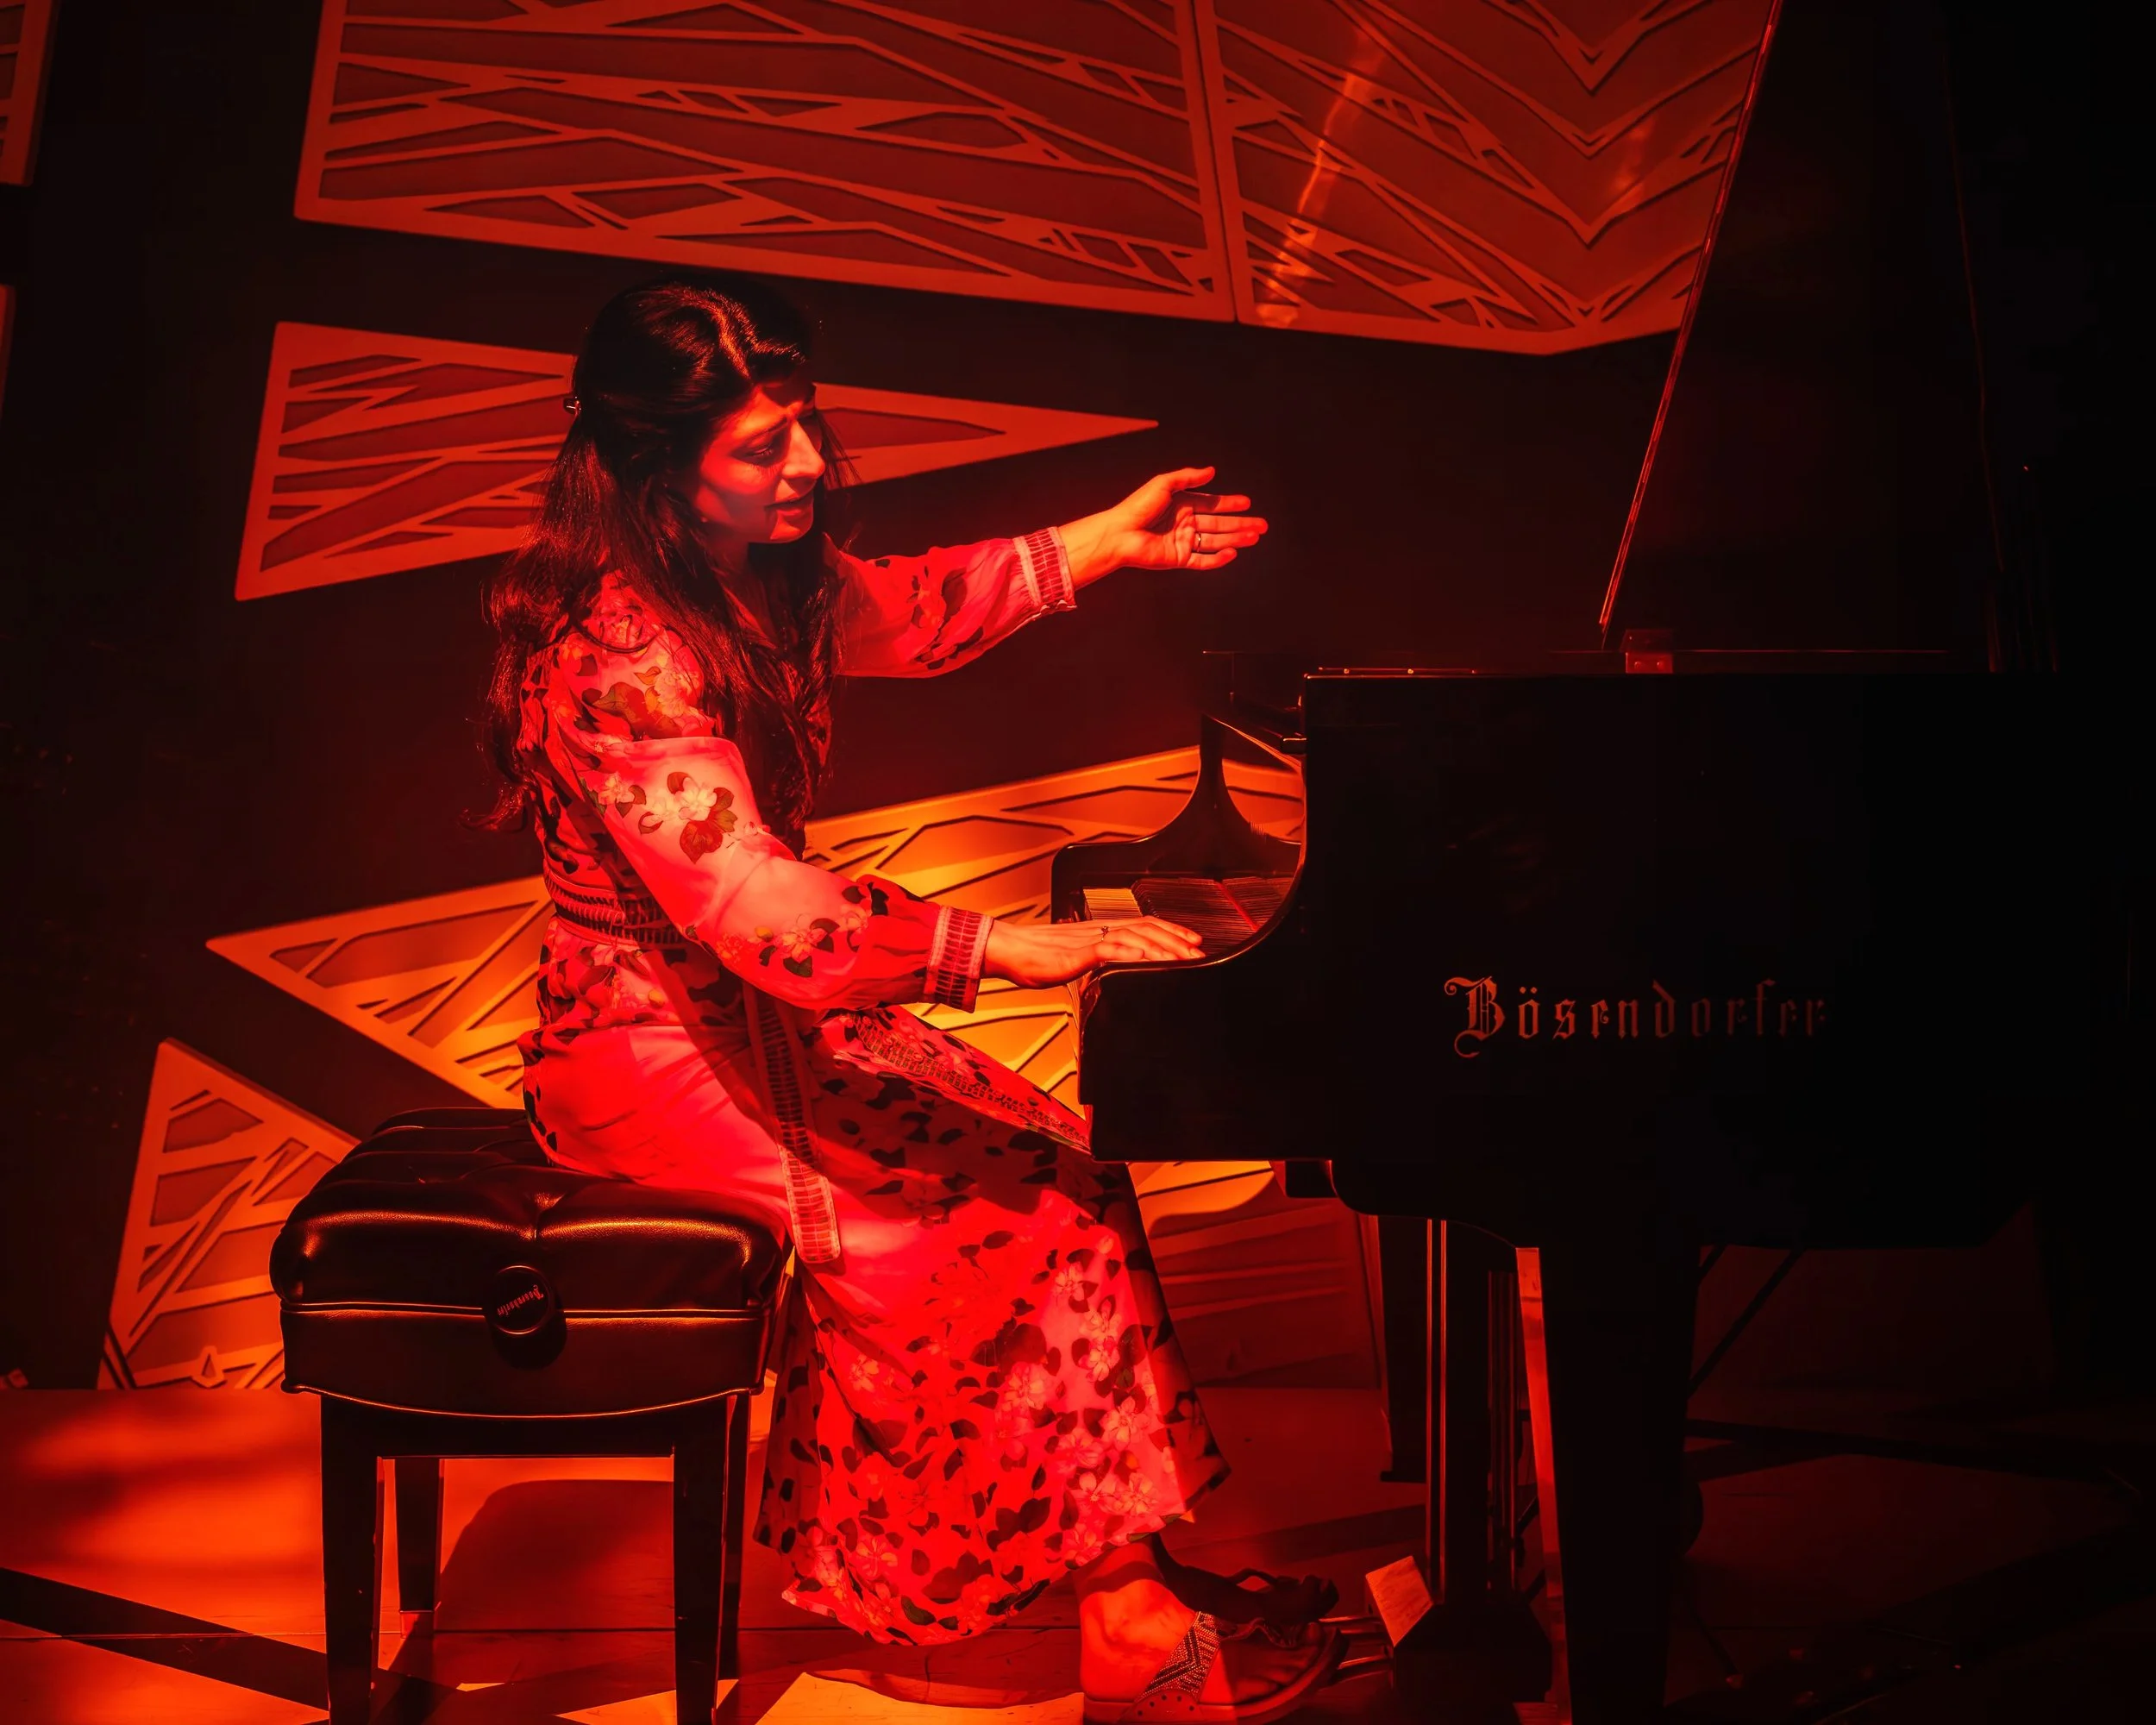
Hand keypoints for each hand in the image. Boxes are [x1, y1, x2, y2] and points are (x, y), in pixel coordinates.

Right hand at [983, 916, 1204, 987]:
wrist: (1007, 949)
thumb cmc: (1035, 956)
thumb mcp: (1077, 958)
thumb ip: (1101, 960)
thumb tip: (1122, 967)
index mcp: (1100, 929)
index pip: (1144, 924)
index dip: (1172, 931)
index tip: (1195, 942)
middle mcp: (1098, 930)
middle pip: (1145, 930)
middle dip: (1176, 941)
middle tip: (1199, 953)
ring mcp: (1087, 941)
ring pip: (1131, 938)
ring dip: (1160, 949)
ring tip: (1181, 958)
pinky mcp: (1073, 955)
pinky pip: (1104, 951)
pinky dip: (1127, 955)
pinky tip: (1143, 961)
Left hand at [1058, 466, 1267, 586]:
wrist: (1120, 533)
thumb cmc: (1137, 506)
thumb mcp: (1164, 484)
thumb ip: (1188, 477)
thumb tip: (1212, 471)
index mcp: (1182, 505)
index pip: (1212, 504)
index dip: (1230, 504)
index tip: (1248, 503)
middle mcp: (1185, 523)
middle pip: (1219, 524)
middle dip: (1241, 524)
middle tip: (1262, 525)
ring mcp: (1183, 542)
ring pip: (1215, 541)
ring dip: (1236, 539)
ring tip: (1254, 537)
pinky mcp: (1178, 559)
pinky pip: (1202, 560)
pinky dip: (1217, 559)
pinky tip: (1232, 553)